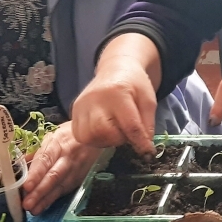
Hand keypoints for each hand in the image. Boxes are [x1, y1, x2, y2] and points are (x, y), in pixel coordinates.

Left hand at [21, 123, 99, 214]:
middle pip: (53, 176)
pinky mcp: (80, 178)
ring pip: (60, 186)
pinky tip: (43, 207)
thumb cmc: (69, 135)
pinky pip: (65, 190)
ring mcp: (75, 169)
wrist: (95, 135)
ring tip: (34, 210)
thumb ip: (36, 152)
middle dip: (39, 192)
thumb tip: (19, 164)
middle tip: (27, 204)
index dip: (36, 174)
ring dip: (46, 199)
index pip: (45, 160)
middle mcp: (67, 157)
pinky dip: (53, 199)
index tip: (26, 186)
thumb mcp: (52, 137)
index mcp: (57, 144)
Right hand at [71, 33, 160, 152]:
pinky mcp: (73, 111)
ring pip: (89, 137)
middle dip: (118, 139)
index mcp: (118, 93)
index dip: (140, 142)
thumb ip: (148, 124)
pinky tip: (103, 131)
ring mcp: (81, 105)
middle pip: (103, 132)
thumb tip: (145, 148)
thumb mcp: (148, 100)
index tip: (147, 152)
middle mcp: (95, 99)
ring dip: (105, 141)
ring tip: (114, 132)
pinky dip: (93, 139)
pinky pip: (80, 135)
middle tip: (126, 133)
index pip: (129, 125)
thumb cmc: (134, 85)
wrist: (115, 69)